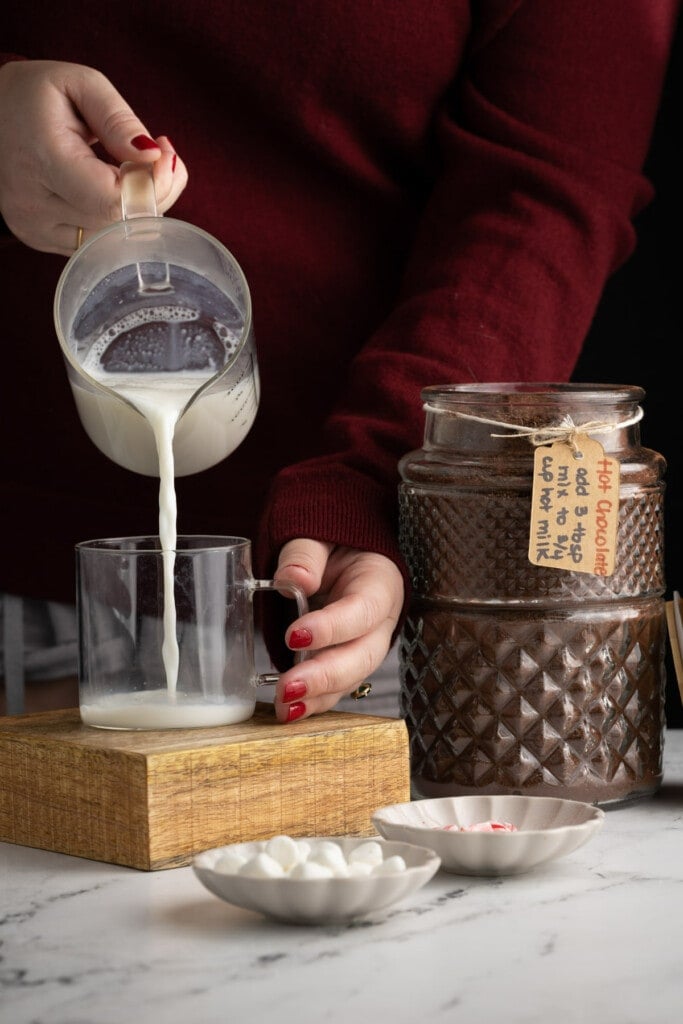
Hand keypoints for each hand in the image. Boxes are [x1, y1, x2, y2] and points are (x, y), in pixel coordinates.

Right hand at [0, 59, 187, 253]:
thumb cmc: (34, 95)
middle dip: (155, 193)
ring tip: (137, 170)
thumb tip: (154, 157)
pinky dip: (116, 219)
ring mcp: (34, 227)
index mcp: (42, 158)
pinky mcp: (39, 239)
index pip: (113, 199)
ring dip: (139, 209)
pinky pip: (97, 242)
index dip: (152, 185)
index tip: (166, 155)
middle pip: (118, 223)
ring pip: (112, 239)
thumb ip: (118, 120)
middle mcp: (32, 203)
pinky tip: (114, 188)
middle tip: (161, 159)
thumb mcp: (79, 84)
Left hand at [272, 540, 404, 721]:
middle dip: (326, 675)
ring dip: (318, 696)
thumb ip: (305, 554)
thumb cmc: (331, 543)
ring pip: (351, 678)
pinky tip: (290, 710)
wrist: (338, 552)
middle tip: (289, 687)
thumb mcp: (318, 534)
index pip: (363, 609)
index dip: (333, 626)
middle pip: (363, 655)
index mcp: (380, 582)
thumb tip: (293, 579)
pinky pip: (335, 687)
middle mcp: (380, 621)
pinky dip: (314, 701)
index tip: (295, 635)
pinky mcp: (346, 661)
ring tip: (285, 707)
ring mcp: (365, 645)